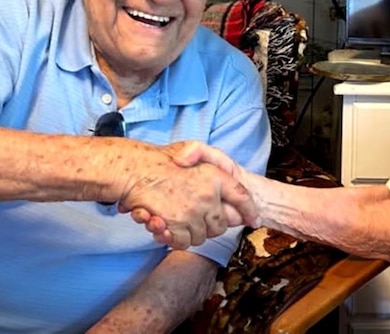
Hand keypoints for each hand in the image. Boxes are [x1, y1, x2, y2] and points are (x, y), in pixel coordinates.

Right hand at [116, 141, 255, 249]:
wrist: (135, 170)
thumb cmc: (161, 160)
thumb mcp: (192, 148)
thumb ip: (211, 160)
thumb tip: (227, 184)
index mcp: (216, 176)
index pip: (243, 198)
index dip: (250, 211)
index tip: (254, 220)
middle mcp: (208, 196)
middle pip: (221, 225)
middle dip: (212, 225)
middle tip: (198, 217)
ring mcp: (192, 212)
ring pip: (202, 236)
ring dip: (193, 232)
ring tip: (180, 219)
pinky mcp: (176, 225)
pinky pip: (184, 242)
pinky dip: (177, 238)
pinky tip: (168, 226)